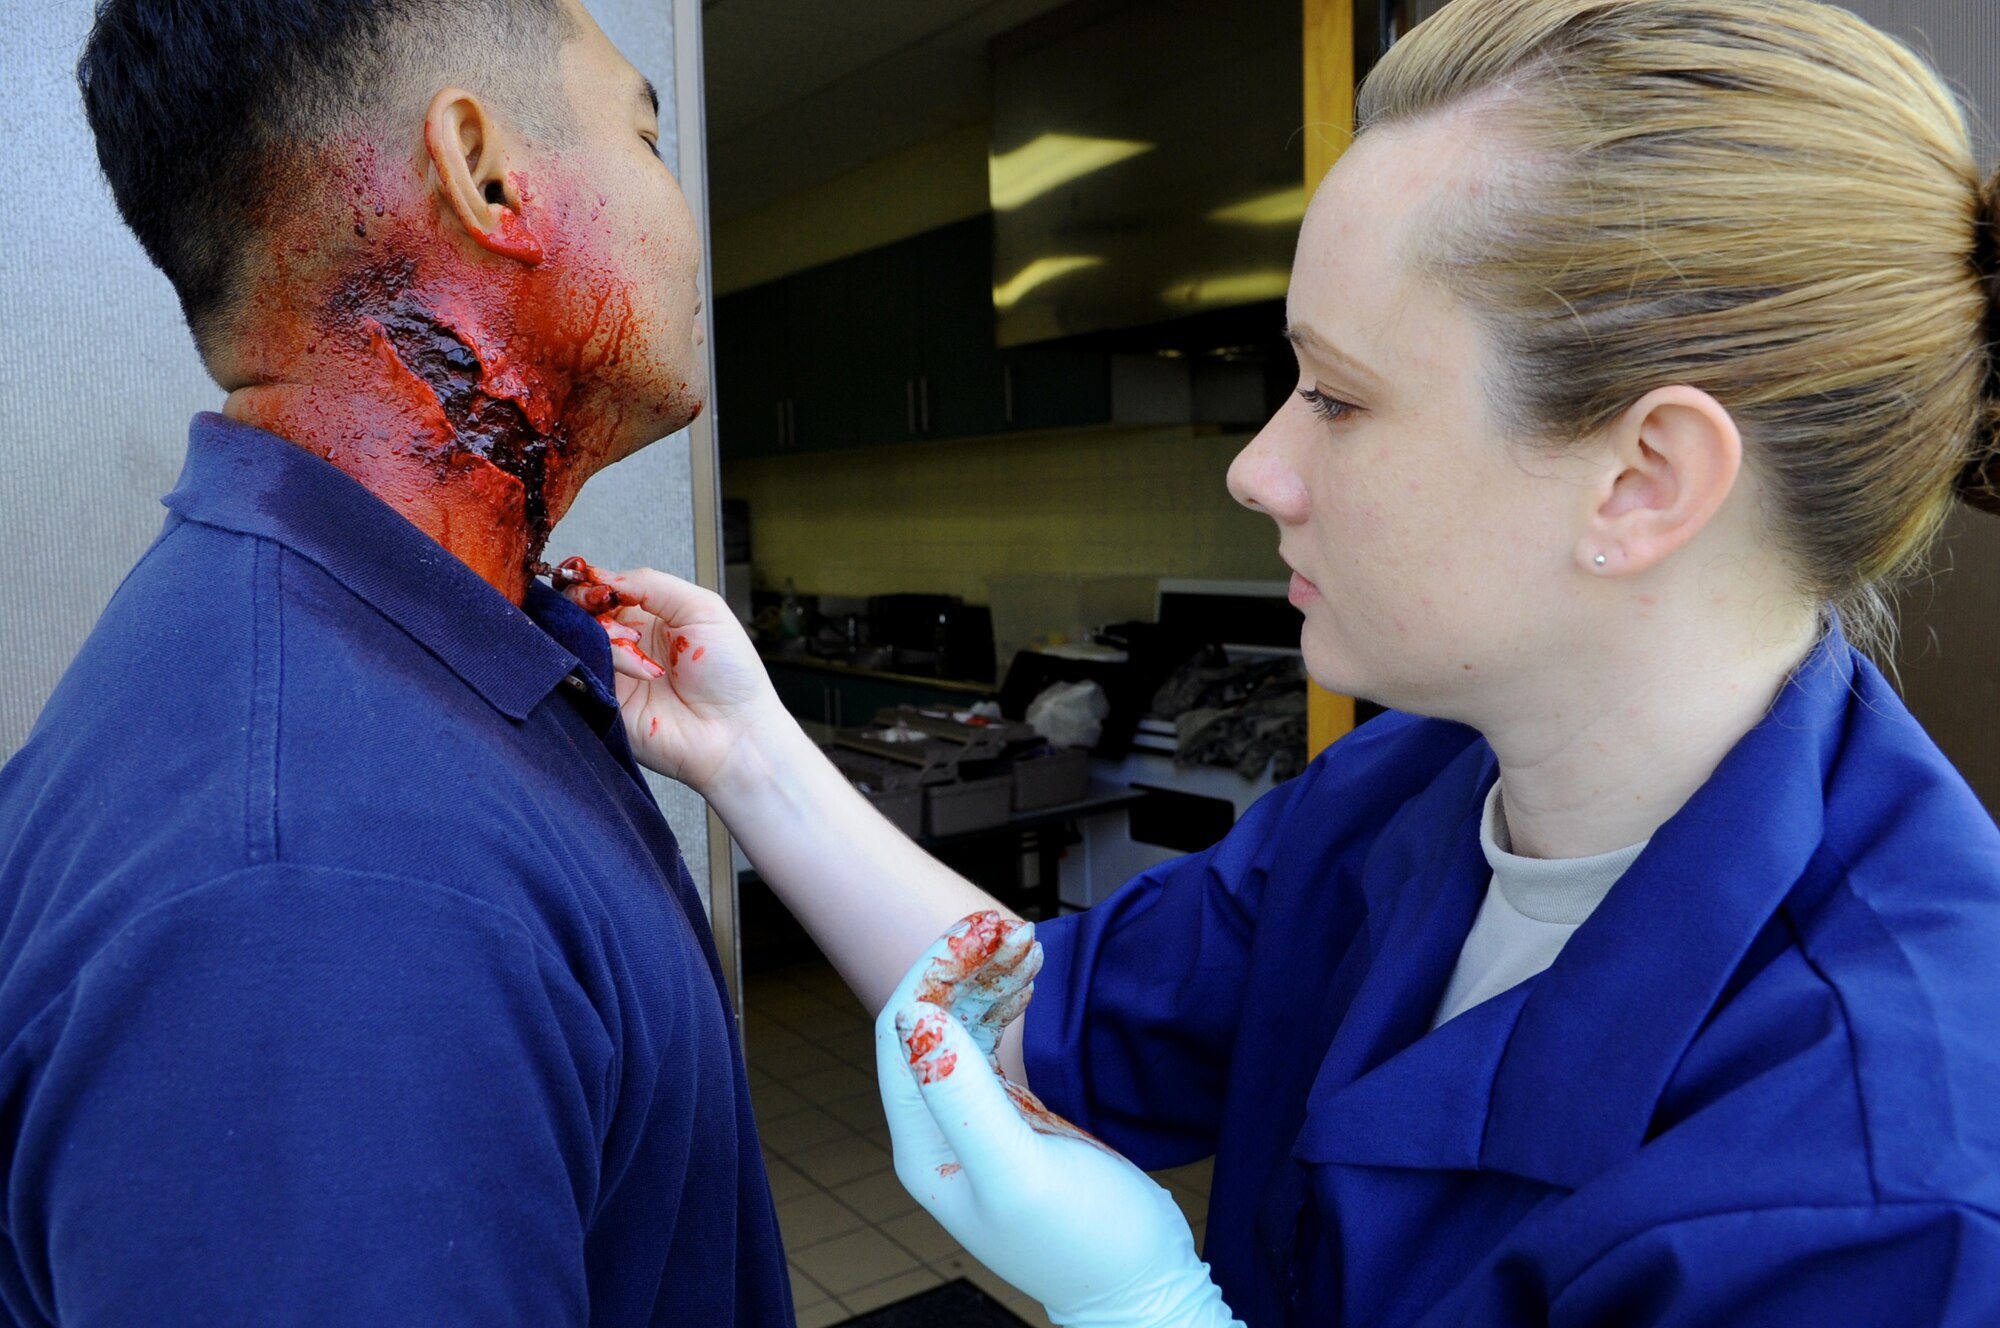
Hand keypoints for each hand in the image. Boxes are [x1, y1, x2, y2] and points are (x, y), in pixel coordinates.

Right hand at [554, 563, 782, 791]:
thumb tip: (605, 576)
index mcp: (648, 616)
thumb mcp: (702, 608)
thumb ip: (652, 583)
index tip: (590, 576)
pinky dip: (609, 660)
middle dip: (584, 599)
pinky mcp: (604, 700)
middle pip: (579, 609)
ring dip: (603, 631)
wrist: (736, 731)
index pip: (603, 588)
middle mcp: (626, 642)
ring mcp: (613, 671)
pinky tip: (639, 670)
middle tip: (598, 601)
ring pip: (578, 637)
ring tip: (634, 644)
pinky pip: (585, 670)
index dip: (593, 579)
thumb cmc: (731, 674)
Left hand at [876, 913, 1240, 1327]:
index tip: (984, 932)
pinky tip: (1030, 977)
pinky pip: (995, 1044)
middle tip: (1013, 925)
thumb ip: (967, 1101)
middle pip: (930, 1021)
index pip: (901, 1032)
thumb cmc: (1084, 1242)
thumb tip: (916, 1019)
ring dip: (990, 978)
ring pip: (963, 1026)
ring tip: (1027, 940)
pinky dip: (1009, 1003)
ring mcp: (975, 1122)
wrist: (1140, 1285)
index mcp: (924, 1145)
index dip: (936, 972)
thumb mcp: (1021, 1173)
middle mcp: (938, 1130)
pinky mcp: (1014, 1119)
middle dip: (966, 967)